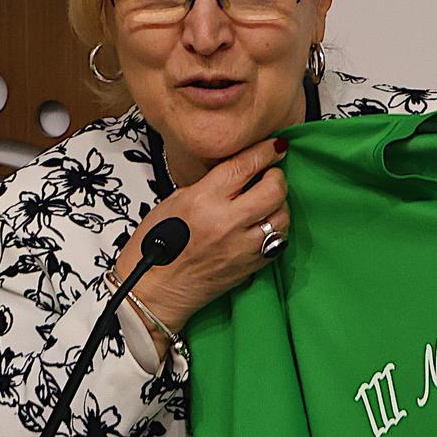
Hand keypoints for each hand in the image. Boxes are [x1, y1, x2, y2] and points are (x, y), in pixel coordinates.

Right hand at [114, 137, 289, 355]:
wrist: (154, 291)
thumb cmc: (155, 246)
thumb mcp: (174, 202)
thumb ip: (208, 186)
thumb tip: (237, 174)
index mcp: (203, 200)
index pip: (245, 166)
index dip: (265, 151)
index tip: (275, 146)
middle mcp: (226, 222)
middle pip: (273, 189)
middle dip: (277, 176)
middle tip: (271, 174)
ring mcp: (242, 247)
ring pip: (282, 216)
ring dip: (279, 204)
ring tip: (268, 201)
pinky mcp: (251, 266)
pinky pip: (278, 241)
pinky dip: (276, 228)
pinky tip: (265, 224)